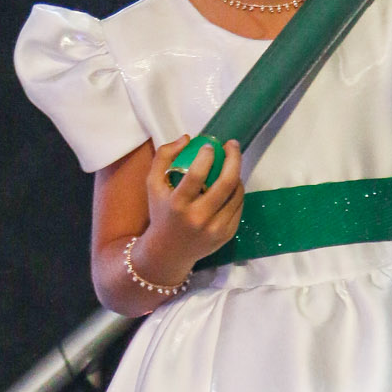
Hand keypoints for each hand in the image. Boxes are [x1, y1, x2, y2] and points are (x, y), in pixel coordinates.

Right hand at [130, 135, 244, 287]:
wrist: (168, 252)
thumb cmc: (161, 213)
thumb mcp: (153, 184)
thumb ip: (164, 157)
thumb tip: (188, 139)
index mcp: (177, 204)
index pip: (196, 175)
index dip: (206, 156)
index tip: (210, 146)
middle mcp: (198, 218)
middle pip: (226, 183)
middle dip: (233, 158)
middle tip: (232, 145)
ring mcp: (215, 229)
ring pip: (236, 194)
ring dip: (237, 174)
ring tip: (231, 165)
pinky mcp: (227, 235)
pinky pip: (238, 206)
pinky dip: (237, 192)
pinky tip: (231, 184)